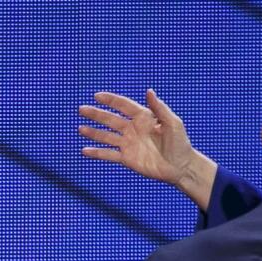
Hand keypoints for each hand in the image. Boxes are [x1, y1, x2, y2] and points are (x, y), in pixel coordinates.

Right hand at [79, 89, 216, 208]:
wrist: (181, 167)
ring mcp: (129, 144)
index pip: (123, 105)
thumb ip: (160, 108)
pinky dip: (97, 153)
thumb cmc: (180, 144)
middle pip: (110, 119)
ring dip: (93, 132)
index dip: (110, 100)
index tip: (97, 96)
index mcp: (143, 118)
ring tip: (80, 129)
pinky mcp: (127, 158)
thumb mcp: (173, 123)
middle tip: (82, 109)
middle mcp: (133, 129)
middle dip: (96, 114)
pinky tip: (84, 151)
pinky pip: (109, 154)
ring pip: (107, 136)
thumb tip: (149, 91)